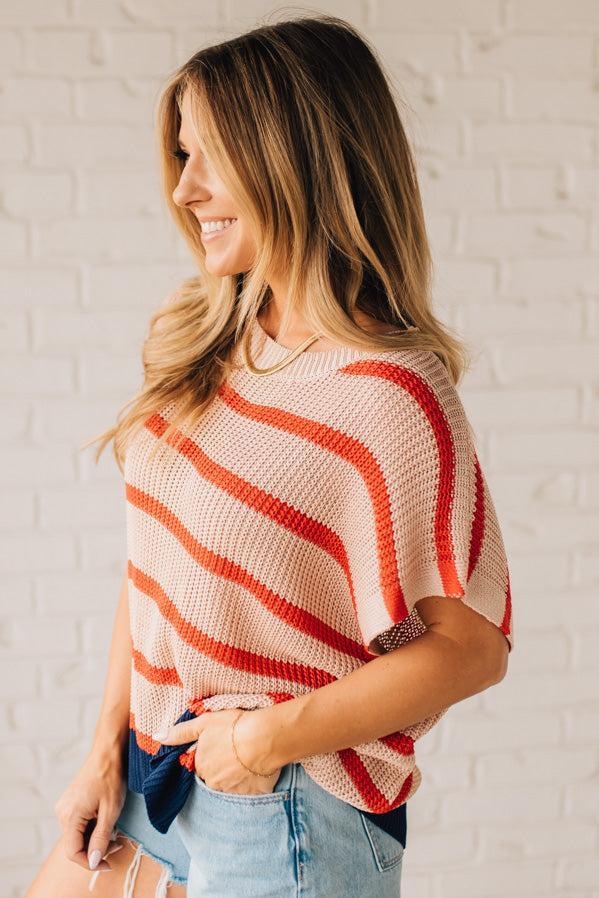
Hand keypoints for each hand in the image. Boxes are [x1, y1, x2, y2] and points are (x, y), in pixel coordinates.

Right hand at [54, 749, 126, 872]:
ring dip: (96, 839)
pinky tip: (105, 822)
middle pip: (76, 844)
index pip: (73, 852)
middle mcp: (62, 813)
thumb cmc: (111, 777)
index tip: (108, 864)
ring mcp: (65, 807)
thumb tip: (94, 862)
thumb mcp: (110, 811)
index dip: (90, 863)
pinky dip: (92, 828)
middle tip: (119, 844)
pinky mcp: (71, 803)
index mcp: (70, 816)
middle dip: (97, 849)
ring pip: (78, 835)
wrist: (108, 752)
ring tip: (115, 832)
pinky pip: (79, 824)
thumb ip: (101, 838)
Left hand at [154, 707, 281, 794]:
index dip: (211, 756)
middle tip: (235, 753)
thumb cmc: (233, 726)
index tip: (222, 748)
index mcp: (201, 765)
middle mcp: (213, 782)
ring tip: (248, 760)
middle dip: (222, 769)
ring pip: (231, 786)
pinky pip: (249, 793)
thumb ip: (181, 732)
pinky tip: (257, 770)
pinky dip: (252, 784)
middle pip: (214, 778)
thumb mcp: (204, 723)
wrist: (263, 738)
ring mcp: (232, 791)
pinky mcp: (251, 796)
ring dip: (236, 777)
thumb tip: (158, 738)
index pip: (201, 766)